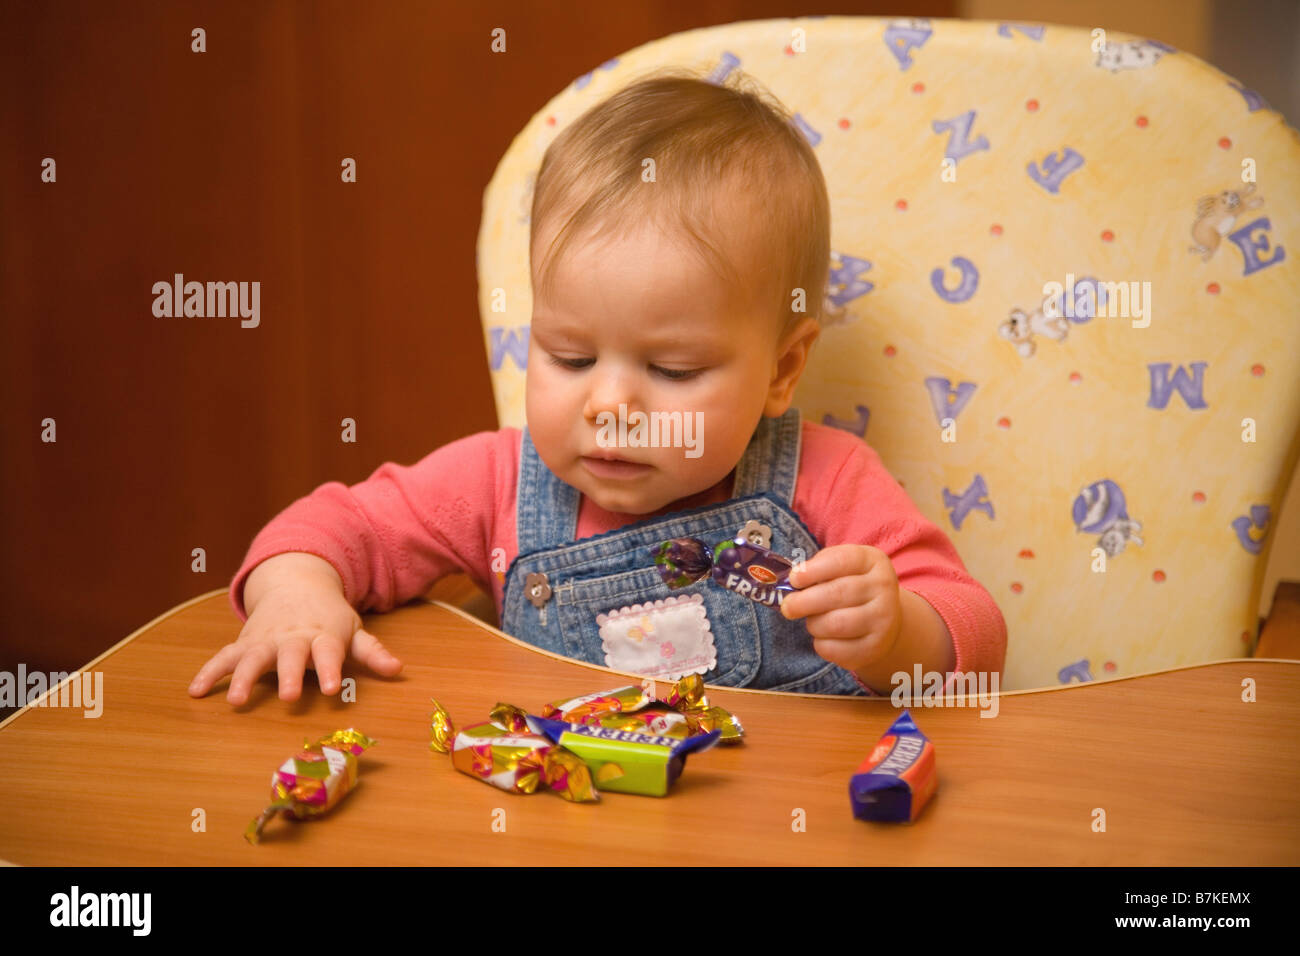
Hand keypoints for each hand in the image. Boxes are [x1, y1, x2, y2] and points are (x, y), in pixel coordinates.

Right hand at [187, 582, 402, 705]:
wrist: (295, 583)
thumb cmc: (328, 617)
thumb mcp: (352, 630)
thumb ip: (372, 652)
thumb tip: (399, 669)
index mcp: (323, 635)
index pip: (329, 652)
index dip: (331, 669)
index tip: (332, 689)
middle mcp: (292, 637)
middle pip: (291, 655)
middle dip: (289, 675)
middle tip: (290, 697)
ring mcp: (266, 639)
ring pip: (253, 657)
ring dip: (244, 678)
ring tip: (235, 702)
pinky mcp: (244, 643)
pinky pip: (223, 657)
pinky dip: (209, 672)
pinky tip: (195, 691)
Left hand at [780, 544, 901, 672]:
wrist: (884, 619)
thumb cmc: (852, 587)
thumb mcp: (841, 568)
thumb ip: (818, 568)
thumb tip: (792, 581)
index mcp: (872, 561)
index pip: (841, 561)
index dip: (813, 570)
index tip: (794, 579)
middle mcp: (883, 587)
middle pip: (837, 593)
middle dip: (804, 601)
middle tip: (788, 607)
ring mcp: (883, 619)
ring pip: (836, 624)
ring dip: (814, 624)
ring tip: (812, 622)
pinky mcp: (875, 647)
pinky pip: (837, 649)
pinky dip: (821, 644)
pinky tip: (823, 637)